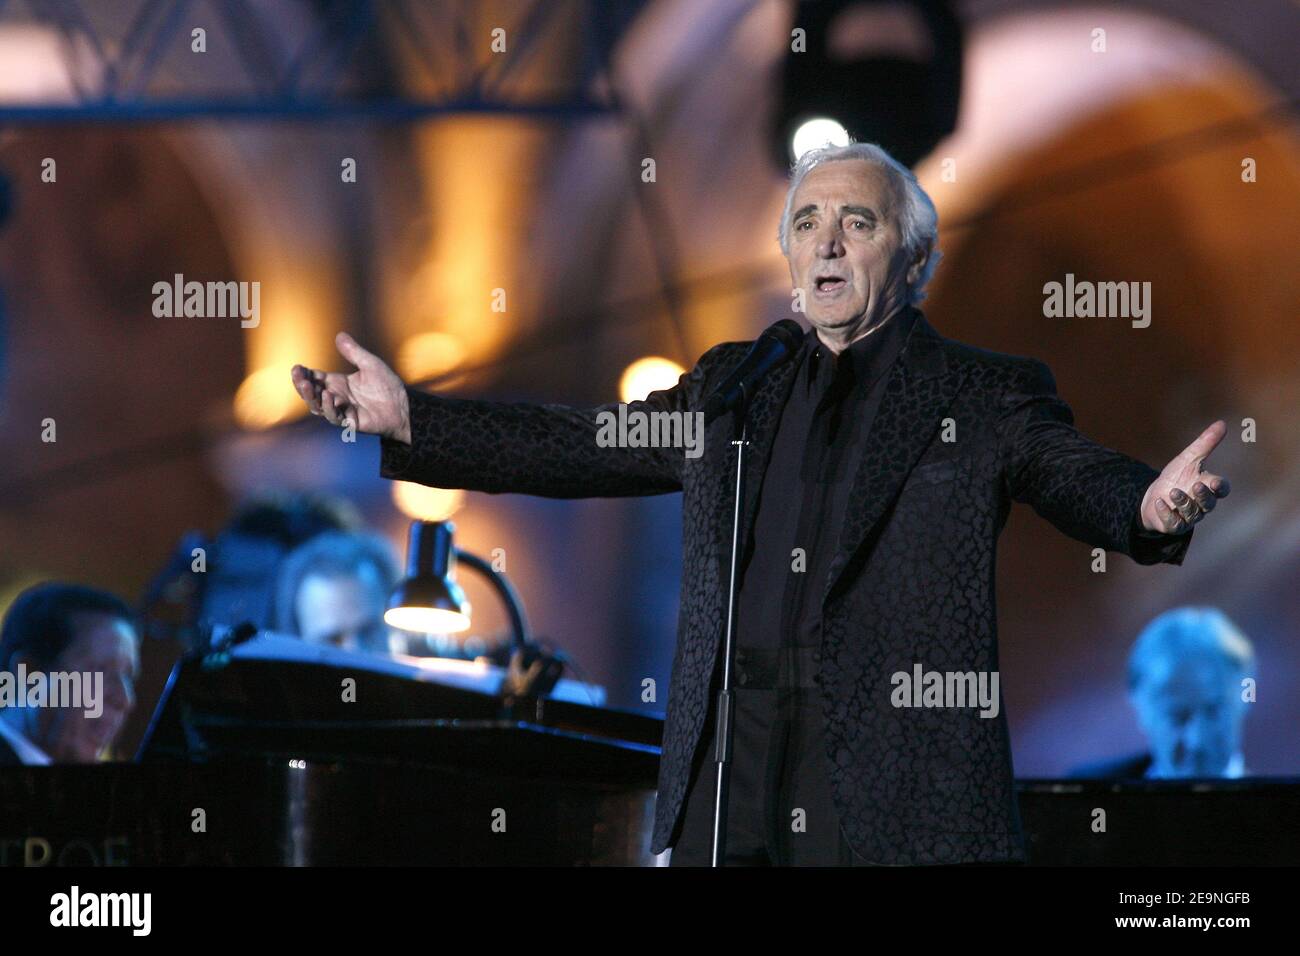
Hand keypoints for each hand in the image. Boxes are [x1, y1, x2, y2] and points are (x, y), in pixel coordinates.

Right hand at [291, 332, 411, 443]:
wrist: (403, 406)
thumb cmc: (387, 386)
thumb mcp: (370, 364)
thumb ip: (354, 352)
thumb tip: (340, 335)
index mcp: (338, 383)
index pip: (315, 378)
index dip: (304, 374)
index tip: (297, 367)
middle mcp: (336, 397)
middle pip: (311, 393)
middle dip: (302, 385)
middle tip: (298, 376)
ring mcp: (341, 411)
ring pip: (318, 406)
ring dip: (311, 396)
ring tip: (307, 385)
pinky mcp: (349, 422)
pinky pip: (334, 417)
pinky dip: (329, 407)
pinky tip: (328, 396)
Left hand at [1139, 420, 1230, 533]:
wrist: (1154, 495)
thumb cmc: (1177, 477)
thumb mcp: (1188, 458)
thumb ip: (1205, 443)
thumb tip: (1222, 423)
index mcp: (1208, 487)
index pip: (1221, 489)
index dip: (1220, 487)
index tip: (1215, 482)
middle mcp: (1201, 504)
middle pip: (1209, 504)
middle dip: (1203, 496)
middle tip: (1196, 486)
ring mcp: (1188, 516)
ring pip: (1192, 514)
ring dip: (1183, 502)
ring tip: (1173, 491)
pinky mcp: (1173, 525)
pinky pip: (1173, 523)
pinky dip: (1166, 513)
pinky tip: (1160, 502)